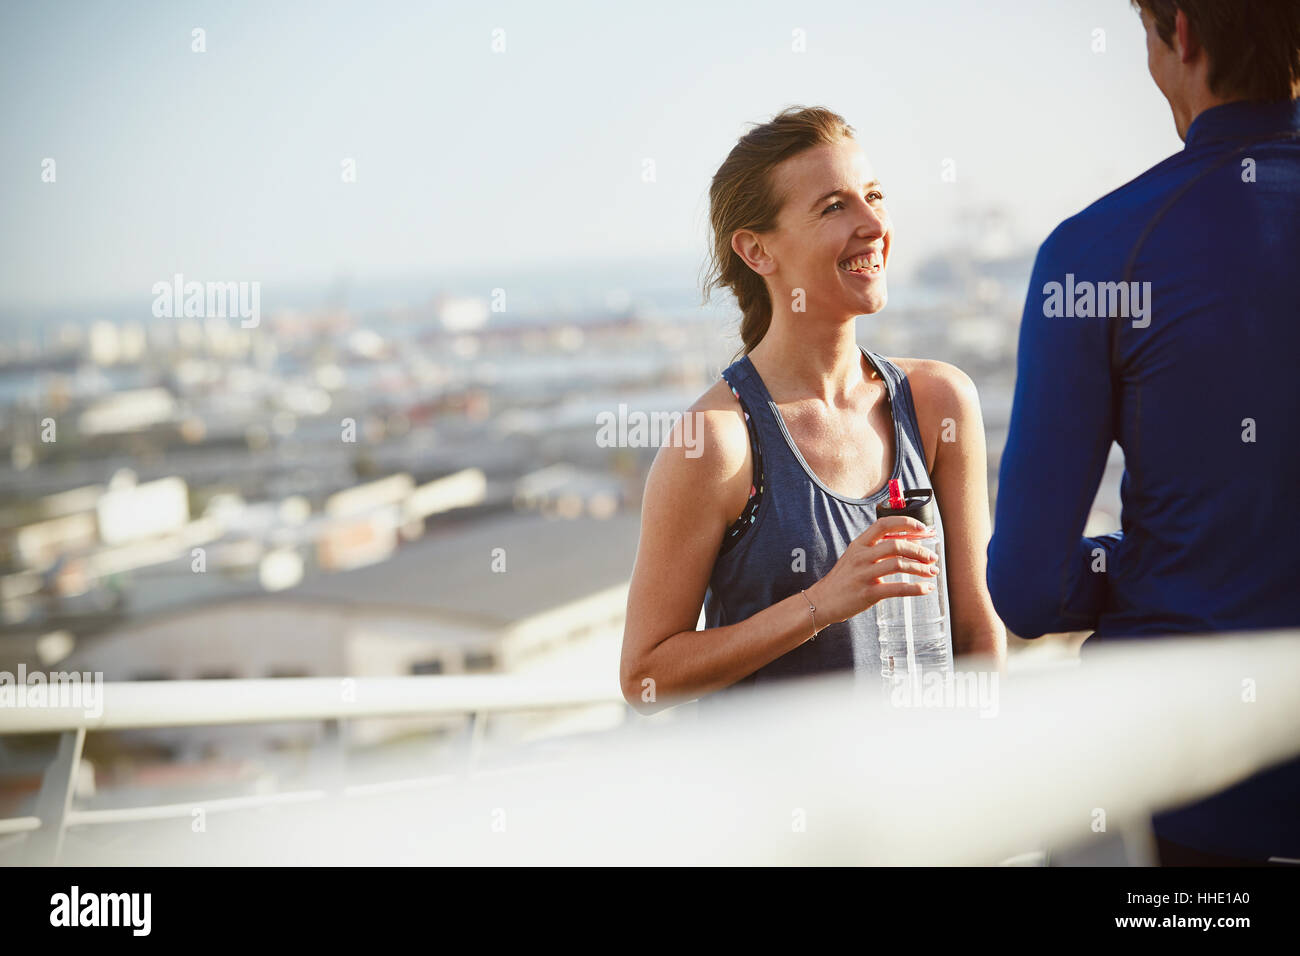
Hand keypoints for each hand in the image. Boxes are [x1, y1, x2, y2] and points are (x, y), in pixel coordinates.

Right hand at [806, 516, 938, 625]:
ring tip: (932, 572)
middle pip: (896, 545)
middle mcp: (861, 557)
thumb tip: (905, 544)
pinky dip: (916, 588)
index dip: (905, 523)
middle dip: (919, 550)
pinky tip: (926, 589)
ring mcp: (864, 575)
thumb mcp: (854, 558)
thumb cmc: (843, 580)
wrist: (822, 601)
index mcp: (859, 545)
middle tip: (931, 557)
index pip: (884, 524)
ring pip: (899, 565)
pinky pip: (897, 589)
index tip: (923, 529)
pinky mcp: (868, 593)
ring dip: (920, 568)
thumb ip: (875, 550)